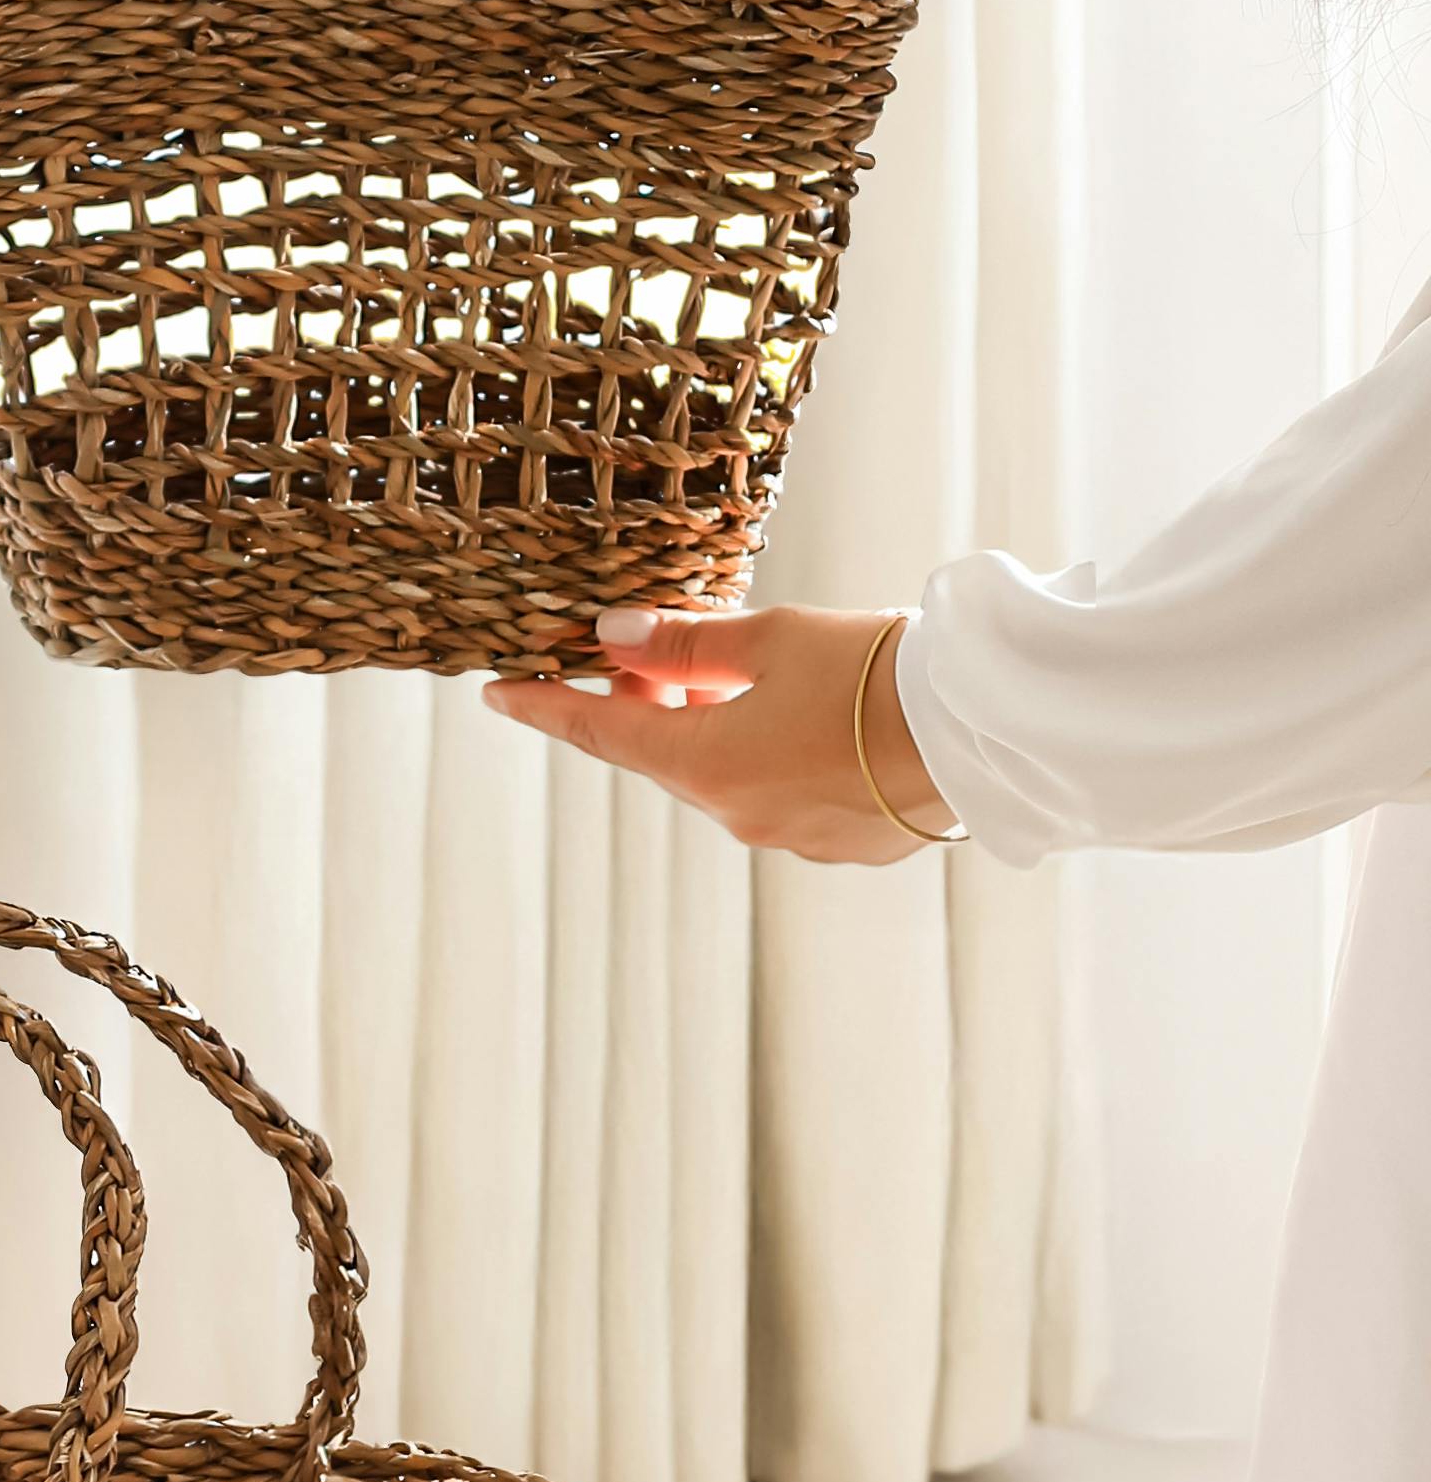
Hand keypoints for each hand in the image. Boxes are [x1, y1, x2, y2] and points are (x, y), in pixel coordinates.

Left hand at [480, 606, 953, 865]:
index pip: (599, 733)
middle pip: (668, 754)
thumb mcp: (770, 639)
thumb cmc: (874, 671)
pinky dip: (780, 755)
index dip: (546, 707)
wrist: (984, 731)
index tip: (498, 692)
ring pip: (729, 776)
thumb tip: (613, 637)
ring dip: (719, 729)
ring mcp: (794, 837)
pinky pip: (788, 795)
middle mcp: (739, 815)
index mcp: (706, 765)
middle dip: (650, 705)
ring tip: (744, 675)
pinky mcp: (848, 843)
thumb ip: (684, 644)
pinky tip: (817, 718)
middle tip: (645, 651)